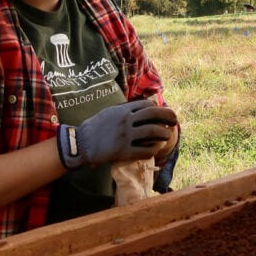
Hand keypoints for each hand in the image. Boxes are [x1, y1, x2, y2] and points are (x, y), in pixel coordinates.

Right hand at [57, 99, 177, 169]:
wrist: (80, 144)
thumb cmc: (95, 128)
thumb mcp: (109, 112)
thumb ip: (125, 109)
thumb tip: (143, 105)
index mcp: (122, 110)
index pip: (147, 105)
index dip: (158, 109)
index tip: (163, 114)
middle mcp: (126, 120)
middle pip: (154, 115)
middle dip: (168, 117)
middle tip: (175, 122)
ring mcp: (125, 135)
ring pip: (153, 132)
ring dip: (164, 134)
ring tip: (168, 136)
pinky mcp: (123, 151)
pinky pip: (145, 150)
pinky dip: (154, 149)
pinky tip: (156, 149)